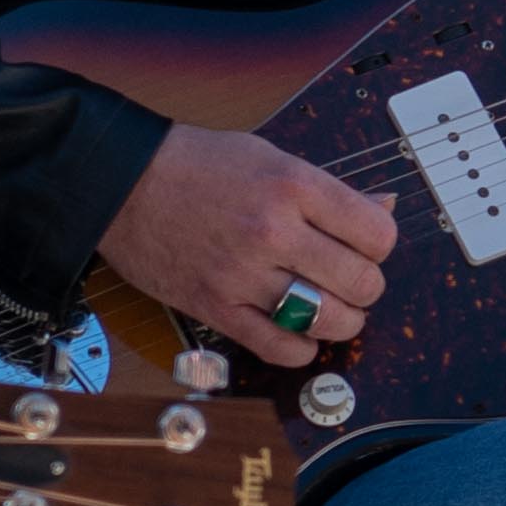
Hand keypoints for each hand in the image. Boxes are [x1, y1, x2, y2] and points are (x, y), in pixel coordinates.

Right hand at [100, 123, 397, 353]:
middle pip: (362, 282)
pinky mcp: (216, 308)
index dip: (379, 244)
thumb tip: (382, 210)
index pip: (377, 234)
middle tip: (350, 279)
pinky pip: (280, 348)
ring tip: (330, 308)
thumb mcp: (270, 157)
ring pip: (329, 320)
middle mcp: (273, 230)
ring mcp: (244, 274)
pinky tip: (298, 331)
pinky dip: (301, 348)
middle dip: (366, 286)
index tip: (365, 245)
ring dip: (341, 320)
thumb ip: (328, 189)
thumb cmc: (197, 164)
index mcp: (293, 185)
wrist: (122, 182)